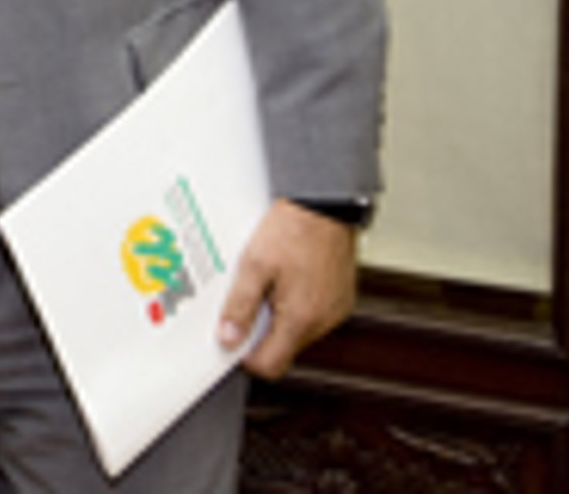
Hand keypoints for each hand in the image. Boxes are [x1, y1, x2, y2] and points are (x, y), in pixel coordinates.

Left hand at [217, 197, 359, 377]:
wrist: (324, 204)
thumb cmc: (293, 229)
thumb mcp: (254, 265)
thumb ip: (239, 305)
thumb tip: (228, 338)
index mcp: (301, 318)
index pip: (271, 365)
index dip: (246, 357)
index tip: (231, 337)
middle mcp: (323, 320)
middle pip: (283, 347)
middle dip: (260, 330)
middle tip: (246, 298)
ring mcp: (334, 310)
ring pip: (297, 330)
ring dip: (277, 315)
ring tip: (267, 282)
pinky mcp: (339, 297)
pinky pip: (312, 313)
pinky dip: (295, 303)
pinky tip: (285, 278)